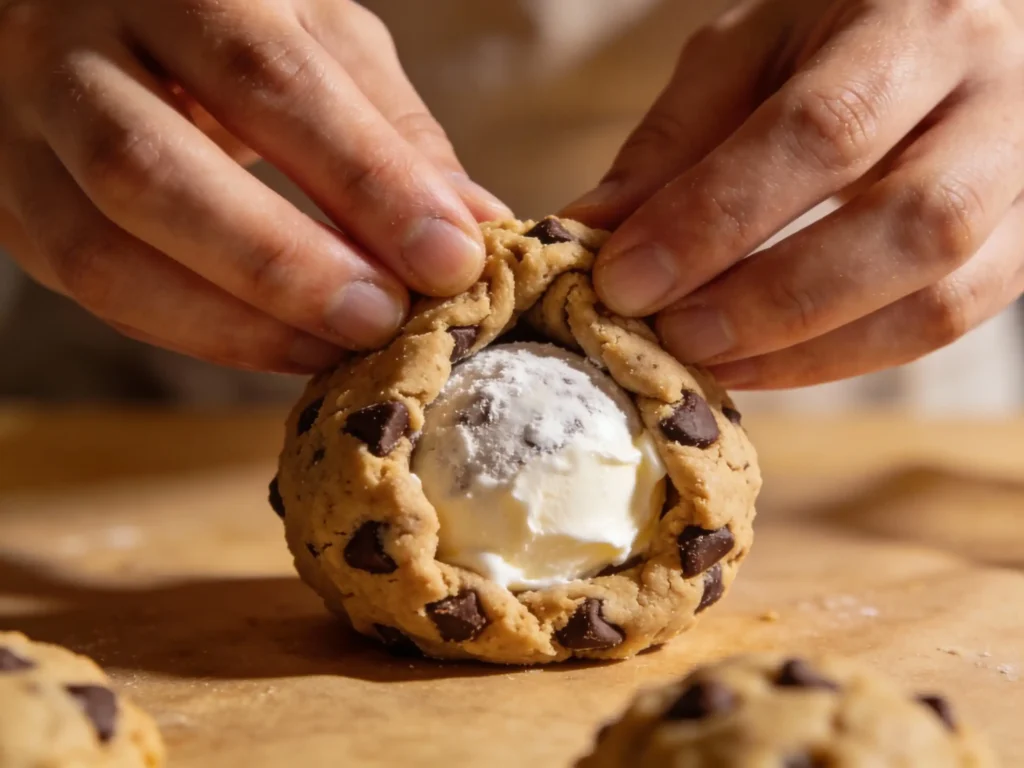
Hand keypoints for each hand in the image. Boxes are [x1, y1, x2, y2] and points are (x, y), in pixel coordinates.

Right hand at [0, 0, 508, 371]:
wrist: (100, 18)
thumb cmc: (234, 27)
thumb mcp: (319, 42)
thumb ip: (390, 130)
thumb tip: (477, 227)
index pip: (268, 80)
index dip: (365, 180)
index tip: (450, 260)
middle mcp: (73, 44)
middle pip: (153, 168)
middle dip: (283, 264)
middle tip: (382, 320)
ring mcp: (25, 127)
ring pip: (101, 246)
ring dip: (233, 320)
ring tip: (336, 349)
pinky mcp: (13, 200)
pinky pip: (90, 287)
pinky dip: (196, 332)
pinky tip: (281, 348)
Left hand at [565, 0, 1023, 388]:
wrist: (956, 19)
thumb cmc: (837, 28)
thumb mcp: (748, 50)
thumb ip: (676, 140)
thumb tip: (590, 234)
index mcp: (921, 19)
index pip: (822, 131)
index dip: (715, 218)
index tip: (625, 280)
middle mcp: (1000, 95)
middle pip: (907, 224)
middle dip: (773, 300)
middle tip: (672, 337)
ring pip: (944, 295)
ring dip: (811, 350)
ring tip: (708, 362)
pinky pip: (947, 322)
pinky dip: (843, 357)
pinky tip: (762, 364)